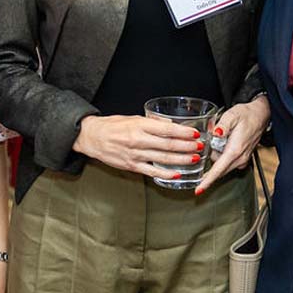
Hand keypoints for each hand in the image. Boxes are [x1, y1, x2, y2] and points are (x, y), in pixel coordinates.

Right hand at [73, 114, 202, 178]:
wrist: (92, 137)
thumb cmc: (112, 126)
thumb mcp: (132, 118)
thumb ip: (151, 122)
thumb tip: (170, 124)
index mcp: (139, 126)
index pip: (166, 129)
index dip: (183, 132)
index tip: (195, 133)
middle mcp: (138, 140)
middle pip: (168, 145)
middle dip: (187, 146)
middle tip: (200, 146)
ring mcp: (135, 154)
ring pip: (163, 158)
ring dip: (181, 159)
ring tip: (194, 159)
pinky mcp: (132, 166)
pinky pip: (152, 171)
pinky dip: (166, 174)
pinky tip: (177, 174)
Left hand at [196, 95, 269, 194]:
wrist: (261, 115)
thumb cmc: (247, 115)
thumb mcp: (232, 115)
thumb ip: (222, 125)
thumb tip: (216, 133)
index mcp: (235, 149)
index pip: (218, 169)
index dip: (207, 180)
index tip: (199, 190)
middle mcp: (240, 158)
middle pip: (218, 169)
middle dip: (211, 157)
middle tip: (215, 139)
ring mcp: (242, 160)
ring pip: (222, 166)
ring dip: (217, 155)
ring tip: (222, 138)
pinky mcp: (243, 159)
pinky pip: (227, 164)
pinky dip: (222, 157)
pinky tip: (225, 144)